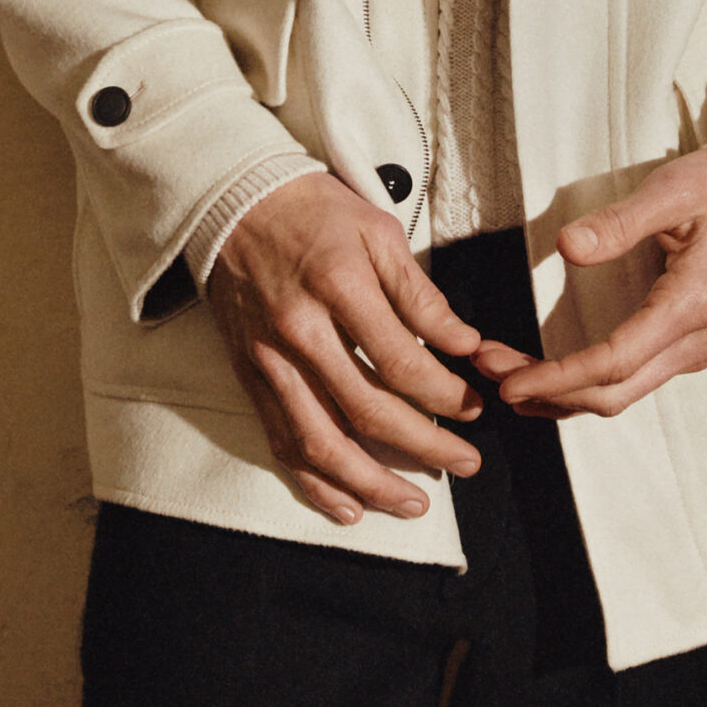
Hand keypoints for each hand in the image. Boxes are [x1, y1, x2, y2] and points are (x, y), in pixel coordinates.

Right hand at [208, 174, 483, 526]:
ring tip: (412, 504)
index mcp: (340, 288)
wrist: (233, 202)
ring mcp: (270, 360)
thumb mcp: (378, 231)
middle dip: (424, 447)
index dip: (445, 395)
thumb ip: (420, 294)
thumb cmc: (312, 211)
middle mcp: (301, 332)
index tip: (474, 408)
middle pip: (367, 412)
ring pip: (321, 443)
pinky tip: (346, 505)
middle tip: (464, 462)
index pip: (402, 363)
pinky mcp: (250, 376)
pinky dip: (314, 482)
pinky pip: (281, 441)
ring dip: (370, 484)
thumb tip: (464, 343)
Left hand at [475, 146, 706, 418]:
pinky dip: (586, 384)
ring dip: (563, 392)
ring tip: (506, 375)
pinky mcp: (685, 347)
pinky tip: (550, 375)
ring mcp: (693, 350)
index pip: (615, 361)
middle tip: (490, 372)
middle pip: (613, 392)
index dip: (559, 377)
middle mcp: (694, 342)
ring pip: (621, 393)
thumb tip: (567, 246)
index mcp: (691, 305)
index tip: (510, 382)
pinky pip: (631, 380)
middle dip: (548, 390)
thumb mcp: (674, 191)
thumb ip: (620, 222)